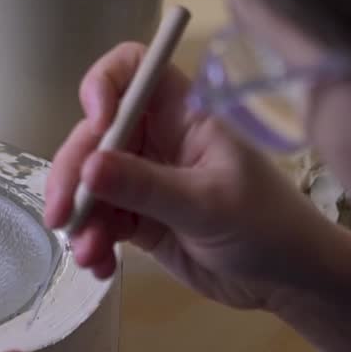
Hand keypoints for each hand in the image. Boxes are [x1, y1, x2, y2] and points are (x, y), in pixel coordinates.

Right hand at [46, 42, 335, 310]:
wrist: (289, 281)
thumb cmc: (266, 226)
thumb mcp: (207, 204)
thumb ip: (146, 186)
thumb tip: (88, 167)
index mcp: (182, 115)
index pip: (132, 70)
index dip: (103, 84)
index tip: (94, 122)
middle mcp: (158, 140)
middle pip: (95, 137)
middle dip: (72, 174)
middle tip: (61, 215)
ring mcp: (146, 181)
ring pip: (90, 184)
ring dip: (81, 218)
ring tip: (88, 255)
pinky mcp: (141, 220)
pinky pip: (101, 222)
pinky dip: (93, 242)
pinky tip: (100, 266)